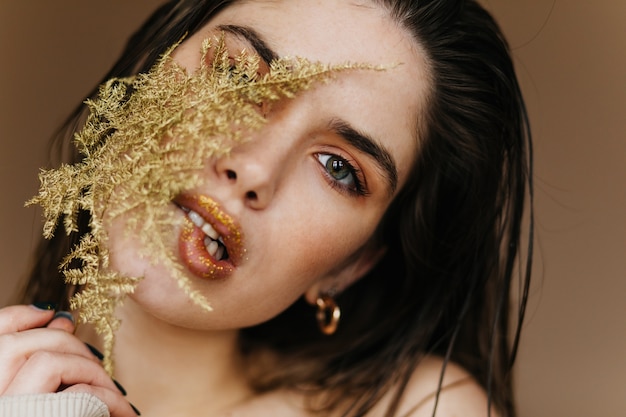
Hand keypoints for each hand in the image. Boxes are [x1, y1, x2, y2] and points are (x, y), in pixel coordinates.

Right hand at [0, 304, 138, 415]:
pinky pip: (77, 391)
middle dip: (62, 341)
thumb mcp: (52, 394)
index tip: (50, 311)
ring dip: (86, 368)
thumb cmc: (69, 415)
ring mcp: (9, 412)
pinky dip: (105, 395)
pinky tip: (120, 410)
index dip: (20, 316)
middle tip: (96, 358)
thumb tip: (63, 320)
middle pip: (16, 346)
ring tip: (110, 392)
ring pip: (45, 361)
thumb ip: (47, 359)